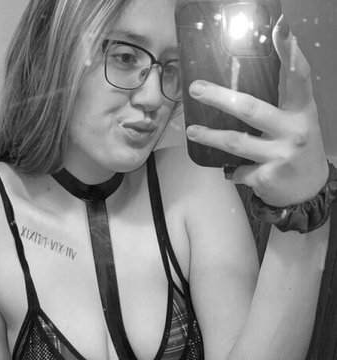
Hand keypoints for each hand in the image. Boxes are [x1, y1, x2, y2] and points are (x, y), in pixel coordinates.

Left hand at [186, 15, 328, 206]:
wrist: (309, 190)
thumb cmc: (298, 148)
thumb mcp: (298, 120)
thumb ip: (283, 99)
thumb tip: (257, 71)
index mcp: (302, 111)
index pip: (299, 76)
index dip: (290, 52)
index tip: (280, 29)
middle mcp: (293, 131)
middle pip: (250, 108)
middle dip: (219, 98)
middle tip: (196, 89)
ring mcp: (280, 155)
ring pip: (235, 142)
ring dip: (209, 136)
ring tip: (192, 131)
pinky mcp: (266, 177)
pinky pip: (238, 170)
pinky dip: (233, 169)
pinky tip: (232, 169)